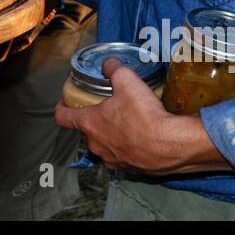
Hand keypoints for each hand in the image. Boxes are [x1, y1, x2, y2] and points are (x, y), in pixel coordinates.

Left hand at [54, 58, 191, 173]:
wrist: (172, 146)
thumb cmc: (143, 114)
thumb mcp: (127, 81)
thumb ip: (114, 69)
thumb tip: (109, 63)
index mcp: (89, 125)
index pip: (62, 117)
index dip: (62, 107)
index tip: (67, 101)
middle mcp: (96, 146)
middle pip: (86, 131)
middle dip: (93, 119)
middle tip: (106, 107)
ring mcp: (113, 160)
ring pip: (105, 145)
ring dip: (111, 135)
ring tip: (127, 122)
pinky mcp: (131, 170)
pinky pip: (124, 156)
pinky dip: (129, 147)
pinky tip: (142, 137)